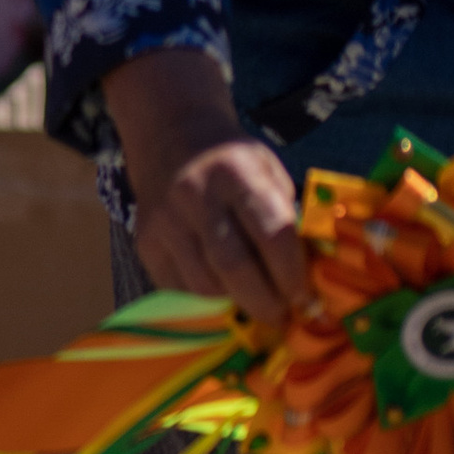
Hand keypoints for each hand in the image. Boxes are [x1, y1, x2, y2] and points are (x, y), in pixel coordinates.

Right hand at [104, 46, 304, 328]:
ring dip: (235, 304)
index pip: (272, 234)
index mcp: (236, 173)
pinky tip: (222, 291)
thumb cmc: (232, 160)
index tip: (307, 299)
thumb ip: (285, 215)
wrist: (170, 136)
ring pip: (204, 285)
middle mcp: (195, 196)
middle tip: (283, 318)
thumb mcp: (268, 170)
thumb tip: (307, 276)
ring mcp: (165, 222)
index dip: (293, 275)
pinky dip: (206, 299)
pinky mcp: (146, 243)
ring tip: (254, 304)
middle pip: (234, 267)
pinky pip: (179, 289)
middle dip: (265, 303)